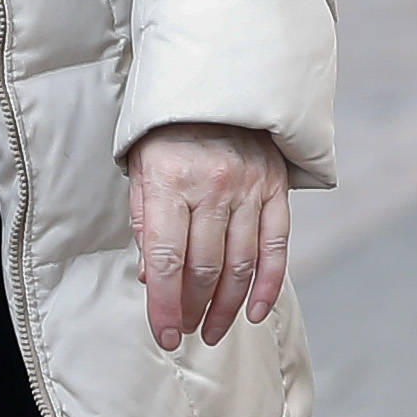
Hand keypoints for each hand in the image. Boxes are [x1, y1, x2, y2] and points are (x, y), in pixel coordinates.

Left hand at [124, 122, 292, 350]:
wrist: (216, 82)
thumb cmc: (168, 131)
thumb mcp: (141, 168)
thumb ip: (144, 222)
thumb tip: (151, 279)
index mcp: (169, 180)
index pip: (166, 260)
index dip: (164, 305)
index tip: (164, 334)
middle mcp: (212, 185)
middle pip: (203, 268)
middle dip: (191, 309)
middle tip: (185, 330)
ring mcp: (248, 187)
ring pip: (239, 265)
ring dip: (225, 307)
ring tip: (211, 330)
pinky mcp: (275, 188)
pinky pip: (275, 248)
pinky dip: (267, 286)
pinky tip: (254, 312)